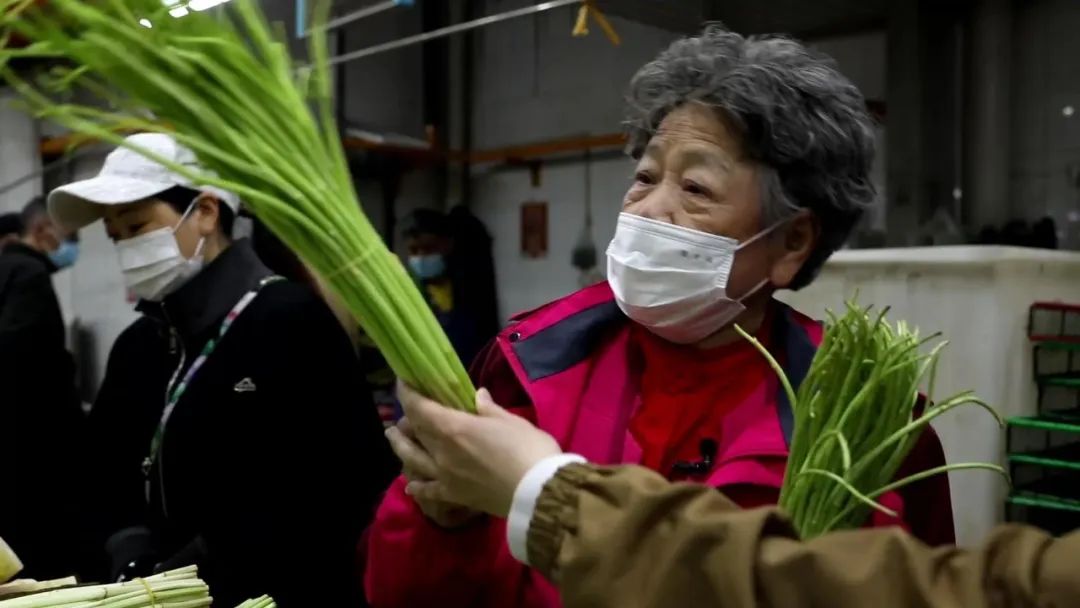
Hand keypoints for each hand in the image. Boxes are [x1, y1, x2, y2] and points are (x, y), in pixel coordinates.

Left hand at [393, 381, 561, 517]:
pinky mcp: (455, 495)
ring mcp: (445, 475)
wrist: (538, 492)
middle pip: (416, 431)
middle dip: (408, 416)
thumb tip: (476, 396)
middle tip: (406, 408)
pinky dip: (417, 488)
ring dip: (400, 446)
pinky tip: (409, 487)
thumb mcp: (511, 421)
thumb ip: (488, 409)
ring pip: (413, 459)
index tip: (403, 381)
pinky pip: (429, 491)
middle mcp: (442, 451)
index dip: (408, 393)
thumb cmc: (528, 449)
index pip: (421, 407)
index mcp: (454, 427)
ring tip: (392, 436)